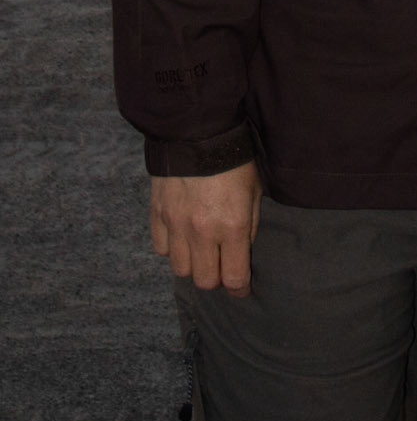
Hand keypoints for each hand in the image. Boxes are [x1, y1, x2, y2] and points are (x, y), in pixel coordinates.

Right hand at [150, 161, 261, 296]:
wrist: (198, 131)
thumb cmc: (234, 159)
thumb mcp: (255, 190)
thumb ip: (250, 225)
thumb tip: (242, 250)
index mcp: (232, 226)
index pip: (233, 277)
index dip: (239, 288)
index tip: (241, 289)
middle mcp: (202, 232)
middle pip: (205, 281)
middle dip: (216, 279)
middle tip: (221, 267)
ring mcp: (177, 225)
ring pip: (181, 270)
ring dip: (193, 266)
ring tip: (201, 252)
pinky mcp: (158, 215)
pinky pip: (162, 249)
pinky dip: (172, 249)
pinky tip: (182, 237)